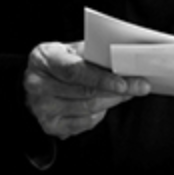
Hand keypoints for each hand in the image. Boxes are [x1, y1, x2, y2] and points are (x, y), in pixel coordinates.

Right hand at [24, 41, 150, 139]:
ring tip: (130, 92)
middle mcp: (38, 85)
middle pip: (85, 92)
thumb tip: (122, 60)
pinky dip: (101, 113)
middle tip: (140, 85)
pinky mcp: (50, 126)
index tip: (124, 83)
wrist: (33, 81)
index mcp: (43, 59)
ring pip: (88, 109)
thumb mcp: (69, 48)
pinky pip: (84, 123)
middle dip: (118, 90)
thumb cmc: (58, 60)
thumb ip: (91, 52)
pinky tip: (108, 102)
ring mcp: (42, 109)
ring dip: (114, 101)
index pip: (75, 71)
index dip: (101, 78)